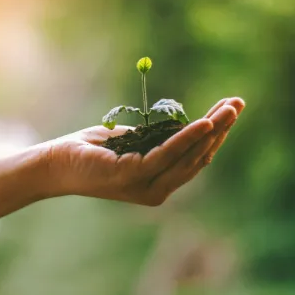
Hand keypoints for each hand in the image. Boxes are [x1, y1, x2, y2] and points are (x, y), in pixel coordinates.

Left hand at [33, 97, 244, 205]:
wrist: (55, 163)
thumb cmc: (91, 151)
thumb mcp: (133, 142)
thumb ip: (158, 140)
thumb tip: (182, 126)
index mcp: (159, 184)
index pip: (195, 159)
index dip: (215, 135)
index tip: (230, 110)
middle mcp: (158, 190)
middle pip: (199, 157)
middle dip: (221, 129)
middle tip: (239, 104)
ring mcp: (147, 186)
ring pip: (189, 156)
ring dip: (212, 129)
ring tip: (231, 108)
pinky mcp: (134, 176)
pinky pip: (168, 154)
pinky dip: (188, 137)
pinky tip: (205, 122)